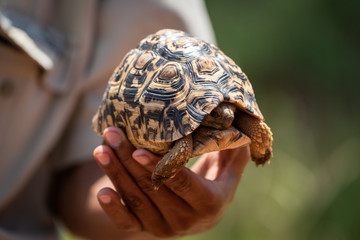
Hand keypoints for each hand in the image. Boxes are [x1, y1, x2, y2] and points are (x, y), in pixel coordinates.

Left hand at [93, 127, 249, 237]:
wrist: (200, 214)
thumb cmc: (215, 183)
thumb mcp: (228, 168)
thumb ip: (233, 152)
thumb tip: (244, 128)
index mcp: (208, 203)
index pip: (181, 183)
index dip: (160, 167)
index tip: (139, 149)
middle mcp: (185, 220)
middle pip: (153, 188)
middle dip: (129, 160)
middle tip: (113, 135)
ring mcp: (164, 228)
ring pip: (136, 200)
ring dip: (116, 174)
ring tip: (102, 149)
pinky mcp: (147, 230)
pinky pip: (127, 222)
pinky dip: (113, 208)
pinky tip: (102, 191)